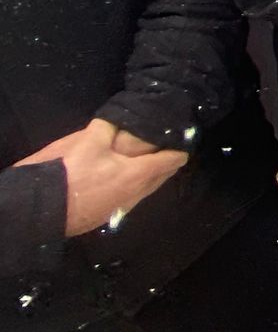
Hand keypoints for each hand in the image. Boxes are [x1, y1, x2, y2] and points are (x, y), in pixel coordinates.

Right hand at [17, 119, 186, 235]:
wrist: (40, 208)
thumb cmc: (68, 172)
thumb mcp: (88, 141)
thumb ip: (109, 127)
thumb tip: (121, 116)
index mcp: (137, 175)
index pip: (170, 162)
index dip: (179, 149)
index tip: (183, 139)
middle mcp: (135, 194)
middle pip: (161, 178)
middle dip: (167, 163)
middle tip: (168, 148)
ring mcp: (120, 208)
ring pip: (145, 190)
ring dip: (151, 177)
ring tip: (150, 162)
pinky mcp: (106, 215)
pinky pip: (130, 198)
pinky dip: (134, 187)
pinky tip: (125, 180)